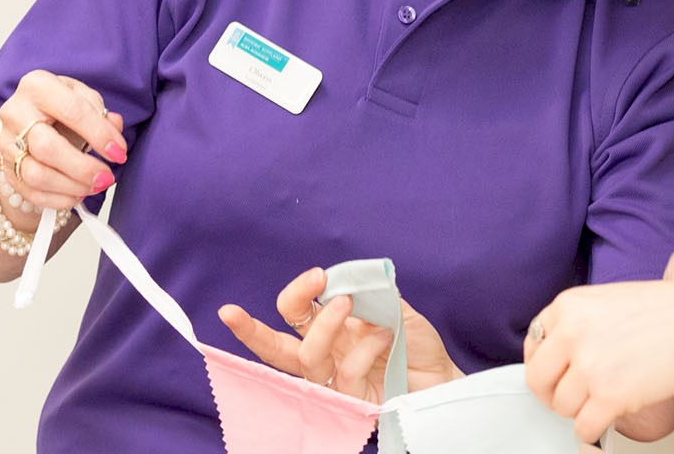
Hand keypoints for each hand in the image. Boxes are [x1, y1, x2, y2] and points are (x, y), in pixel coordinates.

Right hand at [0, 70, 127, 215]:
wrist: (28, 118)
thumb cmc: (60, 106)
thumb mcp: (82, 97)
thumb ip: (100, 113)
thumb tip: (114, 128)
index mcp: (37, 86)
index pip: (72, 111)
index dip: (99, 134)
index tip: (118, 152)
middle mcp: (16, 113)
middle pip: (46, 148)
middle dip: (82, 167)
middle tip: (106, 176)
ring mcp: (6, 143)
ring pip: (36, 175)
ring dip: (71, 186)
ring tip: (94, 186)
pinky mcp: (6, 169)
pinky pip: (31, 192)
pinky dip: (58, 199)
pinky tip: (78, 195)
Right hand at [218, 267, 462, 402]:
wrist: (441, 375)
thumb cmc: (414, 343)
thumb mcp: (392, 308)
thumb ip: (368, 294)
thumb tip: (346, 279)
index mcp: (330, 328)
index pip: (295, 314)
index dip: (293, 296)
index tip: (314, 275)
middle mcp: (326, 353)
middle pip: (276, 348)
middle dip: (250, 331)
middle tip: (231, 312)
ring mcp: (336, 378)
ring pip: (306, 357)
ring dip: (323, 325)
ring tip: (347, 303)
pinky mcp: (352, 399)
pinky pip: (344, 373)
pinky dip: (363, 348)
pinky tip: (385, 335)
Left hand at [523, 281, 673, 443]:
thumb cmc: (671, 313)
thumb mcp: (610, 302)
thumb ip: (579, 324)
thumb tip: (560, 356)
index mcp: (570, 305)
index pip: (533, 343)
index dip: (545, 364)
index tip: (555, 374)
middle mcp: (573, 333)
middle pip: (539, 379)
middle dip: (554, 393)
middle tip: (573, 395)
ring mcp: (589, 366)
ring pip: (561, 406)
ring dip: (580, 410)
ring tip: (604, 399)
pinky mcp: (608, 396)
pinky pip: (583, 426)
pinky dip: (595, 428)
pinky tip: (611, 414)